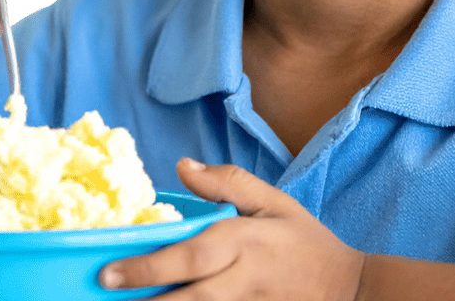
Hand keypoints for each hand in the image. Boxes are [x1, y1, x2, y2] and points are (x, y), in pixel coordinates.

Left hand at [100, 158, 364, 299]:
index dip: (148, 266)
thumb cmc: (304, 242)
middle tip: (105, 296)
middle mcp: (244, 280)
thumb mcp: (273, 201)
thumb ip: (227, 183)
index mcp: (245, 242)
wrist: (350, 291)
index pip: (191, 256)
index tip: (108, 273)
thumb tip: (181, 166)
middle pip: (191, 297)